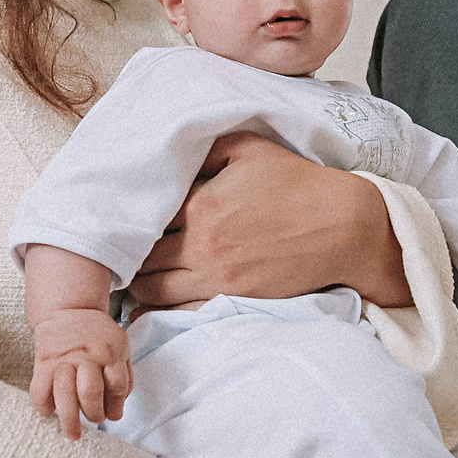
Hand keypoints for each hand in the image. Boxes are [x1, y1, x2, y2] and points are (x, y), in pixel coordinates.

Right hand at [28, 310, 130, 439]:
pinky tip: (49, 412)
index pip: (118, 386)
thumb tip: (116, 412)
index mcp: (111, 352)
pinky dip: (43, 406)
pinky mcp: (44, 362)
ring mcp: (64, 359)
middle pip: (91, 391)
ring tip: (72, 434)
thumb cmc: (98, 335)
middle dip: (94, 413)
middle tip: (94, 419)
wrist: (69, 309)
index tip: (112, 415)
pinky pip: (40, 389)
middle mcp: (87, 355)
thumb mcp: (120, 346)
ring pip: (65, 393)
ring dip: (69, 418)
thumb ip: (123, 376)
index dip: (116, 406)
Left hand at [129, 133, 409, 309]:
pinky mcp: (231, 300)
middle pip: (139, 257)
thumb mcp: (249, 146)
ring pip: (151, 289)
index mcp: (202, 203)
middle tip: (116, 249)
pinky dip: (157, 309)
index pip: (141, 217)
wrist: (342, 227)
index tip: (115, 218)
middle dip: (125, 253)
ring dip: (137, 283)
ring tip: (131, 274)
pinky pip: (178, 313)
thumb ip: (203, 144)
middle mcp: (202, 244)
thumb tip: (168, 148)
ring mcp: (216, 278)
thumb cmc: (298, 183)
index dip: (125, 218)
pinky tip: (149, 302)